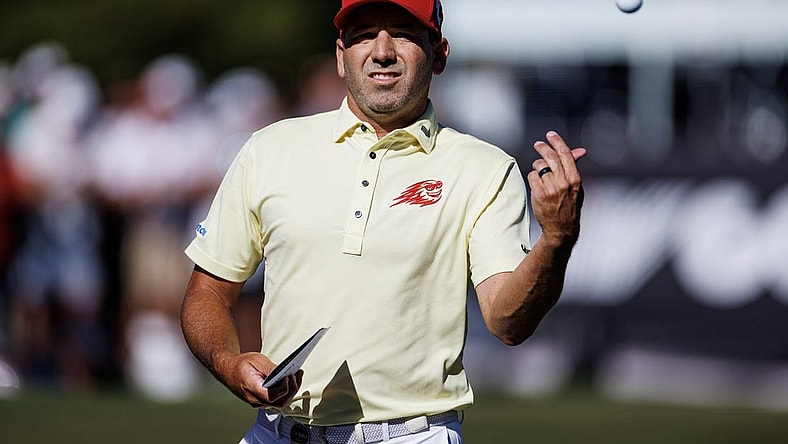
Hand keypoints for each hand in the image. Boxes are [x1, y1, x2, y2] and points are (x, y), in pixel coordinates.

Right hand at [216, 352, 302, 407]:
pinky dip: (286, 391)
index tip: (289, 376)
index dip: (284, 388)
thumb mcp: (256, 360)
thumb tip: (285, 373)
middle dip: (292, 390)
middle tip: (296, 375)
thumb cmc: (241, 364)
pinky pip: (276, 400)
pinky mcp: (262, 400)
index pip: (272, 396)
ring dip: (291, 390)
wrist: (228, 370)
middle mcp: (255, 400)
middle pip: (279, 402)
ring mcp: (258, 402)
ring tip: (297, 375)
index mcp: (251, 389)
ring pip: (280, 402)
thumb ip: (270, 368)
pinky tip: (291, 379)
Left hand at [527, 131, 585, 247]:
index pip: (565, 154)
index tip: (550, 135)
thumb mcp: (577, 185)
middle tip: (538, 144)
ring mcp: (550, 188)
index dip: (557, 141)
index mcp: (574, 178)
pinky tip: (537, 183)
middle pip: (550, 156)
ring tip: (541, 173)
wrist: (562, 227)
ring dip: (538, 166)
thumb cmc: (570, 204)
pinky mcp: (539, 194)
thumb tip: (579, 151)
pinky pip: (532, 176)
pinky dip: (533, 177)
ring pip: (539, 166)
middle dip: (543, 147)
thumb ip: (574, 167)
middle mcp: (563, 182)